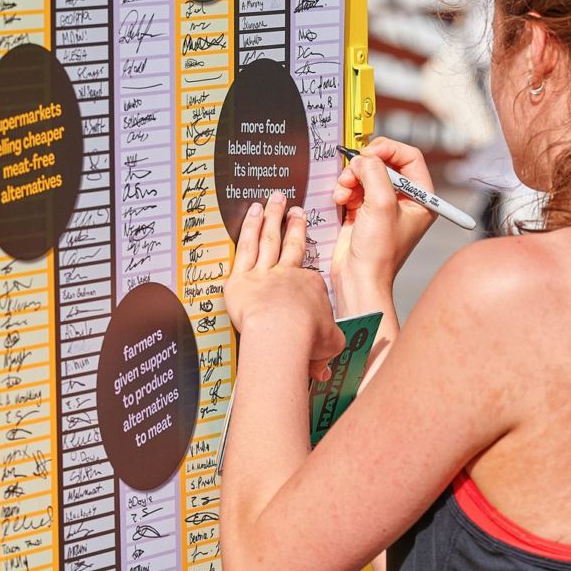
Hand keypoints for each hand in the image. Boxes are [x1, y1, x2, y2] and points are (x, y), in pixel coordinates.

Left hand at [225, 191, 344, 380]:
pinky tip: (251, 213)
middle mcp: (289, 275)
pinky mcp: (241, 278)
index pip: (310, 276)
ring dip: (272, 218)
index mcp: (311, 288)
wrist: (283, 333)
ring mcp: (265, 273)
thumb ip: (327, 348)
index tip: (309, 257)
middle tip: (296, 209)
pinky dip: (249, 229)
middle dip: (294, 225)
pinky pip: (245, 248)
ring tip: (273, 200)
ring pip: (269, 240)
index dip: (309, 266)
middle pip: (292, 245)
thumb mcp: (329, 344)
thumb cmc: (306, 340)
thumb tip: (323, 370)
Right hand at [332, 137, 437, 303]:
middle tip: (353, 173)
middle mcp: (404, 200)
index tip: (371, 152)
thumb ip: (375, 173)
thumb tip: (363, 158)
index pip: (410, 157)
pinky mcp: (363, 210)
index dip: (389, 149)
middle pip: (384, 163)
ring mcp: (382, 204)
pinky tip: (341, 200)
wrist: (358, 278)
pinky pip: (353, 186)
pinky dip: (344, 189)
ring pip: (365, 173)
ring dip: (351, 178)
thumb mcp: (382, 205)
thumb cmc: (379, 253)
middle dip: (365, 166)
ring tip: (344, 192)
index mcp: (422, 198)